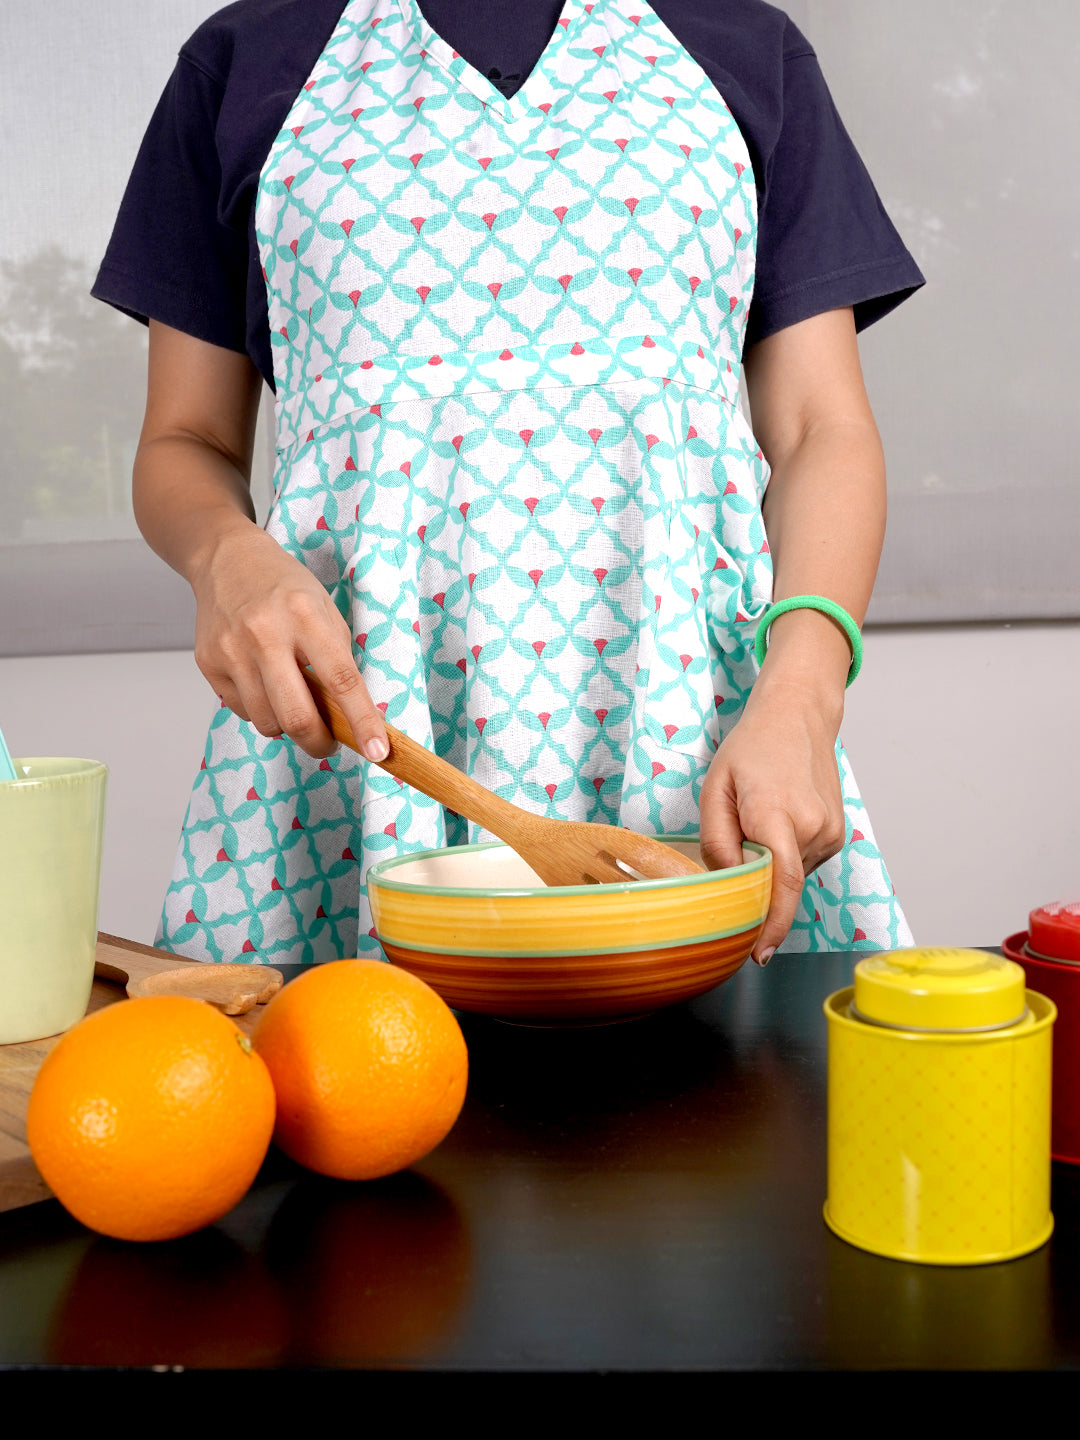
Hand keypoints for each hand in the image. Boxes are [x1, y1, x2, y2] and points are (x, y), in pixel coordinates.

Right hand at [190, 524, 388, 762]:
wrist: (227, 559)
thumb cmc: (284, 587)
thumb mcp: (324, 608)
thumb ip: (337, 658)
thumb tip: (350, 715)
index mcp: (305, 616)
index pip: (341, 680)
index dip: (362, 721)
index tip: (378, 751)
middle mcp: (265, 634)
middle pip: (297, 716)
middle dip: (320, 743)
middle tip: (329, 744)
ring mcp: (231, 651)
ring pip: (268, 722)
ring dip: (288, 727)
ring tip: (293, 700)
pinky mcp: (208, 664)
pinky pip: (243, 711)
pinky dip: (262, 711)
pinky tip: (264, 685)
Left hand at [698, 672, 845, 963]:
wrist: (799, 717)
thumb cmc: (751, 749)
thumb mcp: (716, 788)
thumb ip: (717, 840)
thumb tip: (729, 883)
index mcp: (777, 813)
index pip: (780, 883)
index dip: (771, 925)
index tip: (759, 954)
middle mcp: (812, 828)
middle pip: (778, 883)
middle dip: (754, 880)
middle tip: (739, 837)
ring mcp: (830, 833)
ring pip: (791, 875)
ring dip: (770, 864)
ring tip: (760, 817)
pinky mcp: (838, 836)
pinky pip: (802, 863)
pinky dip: (785, 855)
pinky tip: (778, 820)